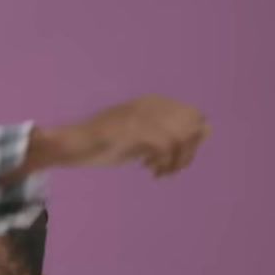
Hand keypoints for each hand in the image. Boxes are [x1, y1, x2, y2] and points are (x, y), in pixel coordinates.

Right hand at [28, 95, 209, 176]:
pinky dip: (163, 162)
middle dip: (188, 151)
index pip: (195, 116)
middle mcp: (151, 104)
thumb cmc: (102, 143)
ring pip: (182, 136)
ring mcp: (142, 115)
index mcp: (153, 102)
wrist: (71, 144)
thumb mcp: (141, 137)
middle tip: (168, 168)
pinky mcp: (133, 129)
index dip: (192, 142)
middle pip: (194, 125)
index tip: (173, 160)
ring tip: (158, 171)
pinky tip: (149, 170)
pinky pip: (166, 145)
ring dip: (175, 160)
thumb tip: (204, 132)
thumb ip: (168, 133)